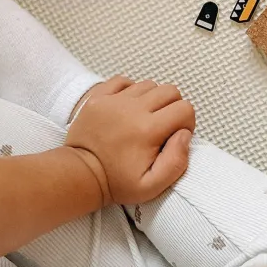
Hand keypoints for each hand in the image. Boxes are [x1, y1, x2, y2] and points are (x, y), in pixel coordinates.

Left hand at [64, 76, 195, 205]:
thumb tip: (184, 134)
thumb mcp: (152, 186)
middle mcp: (132, 109)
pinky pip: (123, 81)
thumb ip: (176, 161)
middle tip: (163, 127)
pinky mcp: (98, 96)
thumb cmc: (116, 183)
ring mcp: (113, 100)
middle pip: (170, 91)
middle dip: (173, 108)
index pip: (185, 109)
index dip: (186, 123)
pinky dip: (130, 90)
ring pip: (149, 85)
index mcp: (148, 129)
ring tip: (143, 119)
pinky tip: (128, 108)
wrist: (80, 174)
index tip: (174, 137)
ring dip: (152, 99)